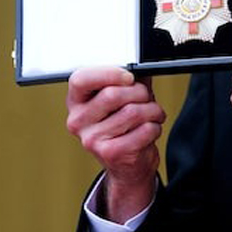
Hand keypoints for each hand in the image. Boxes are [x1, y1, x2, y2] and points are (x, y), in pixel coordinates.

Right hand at [65, 67, 165, 222]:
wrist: (128, 165)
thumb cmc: (125, 126)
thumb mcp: (123, 98)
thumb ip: (128, 79)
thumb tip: (142, 67)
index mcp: (77, 102)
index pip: (80, 79)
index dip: (109, 74)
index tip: (129, 77)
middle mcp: (78, 121)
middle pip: (113, 94)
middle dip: (140, 93)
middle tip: (146, 99)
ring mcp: (91, 139)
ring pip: (133, 112)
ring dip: (153, 111)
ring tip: (151, 116)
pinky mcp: (110, 153)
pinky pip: (144, 130)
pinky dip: (155, 127)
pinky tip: (149, 131)